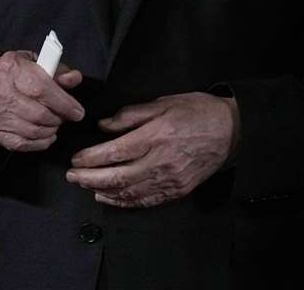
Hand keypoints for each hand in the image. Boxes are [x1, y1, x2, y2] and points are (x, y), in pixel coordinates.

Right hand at [0, 51, 84, 151]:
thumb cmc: (17, 71)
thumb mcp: (40, 62)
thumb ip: (60, 71)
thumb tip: (71, 80)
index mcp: (11, 68)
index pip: (42, 90)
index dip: (64, 104)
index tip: (77, 111)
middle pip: (38, 114)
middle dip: (58, 118)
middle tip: (65, 117)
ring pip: (31, 130)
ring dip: (50, 130)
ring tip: (55, 124)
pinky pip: (20, 144)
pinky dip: (38, 143)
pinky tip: (46, 136)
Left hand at [66, 93, 238, 207]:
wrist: (232, 131)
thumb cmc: (198, 112)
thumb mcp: (165, 103)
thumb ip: (132, 114)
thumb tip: (104, 125)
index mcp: (157, 135)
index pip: (114, 152)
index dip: (90, 159)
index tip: (75, 159)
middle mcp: (161, 160)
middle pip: (116, 177)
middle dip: (88, 178)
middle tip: (71, 176)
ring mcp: (169, 179)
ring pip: (127, 192)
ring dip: (101, 191)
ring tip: (85, 186)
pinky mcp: (177, 190)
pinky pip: (144, 200)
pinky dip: (122, 201)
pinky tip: (109, 196)